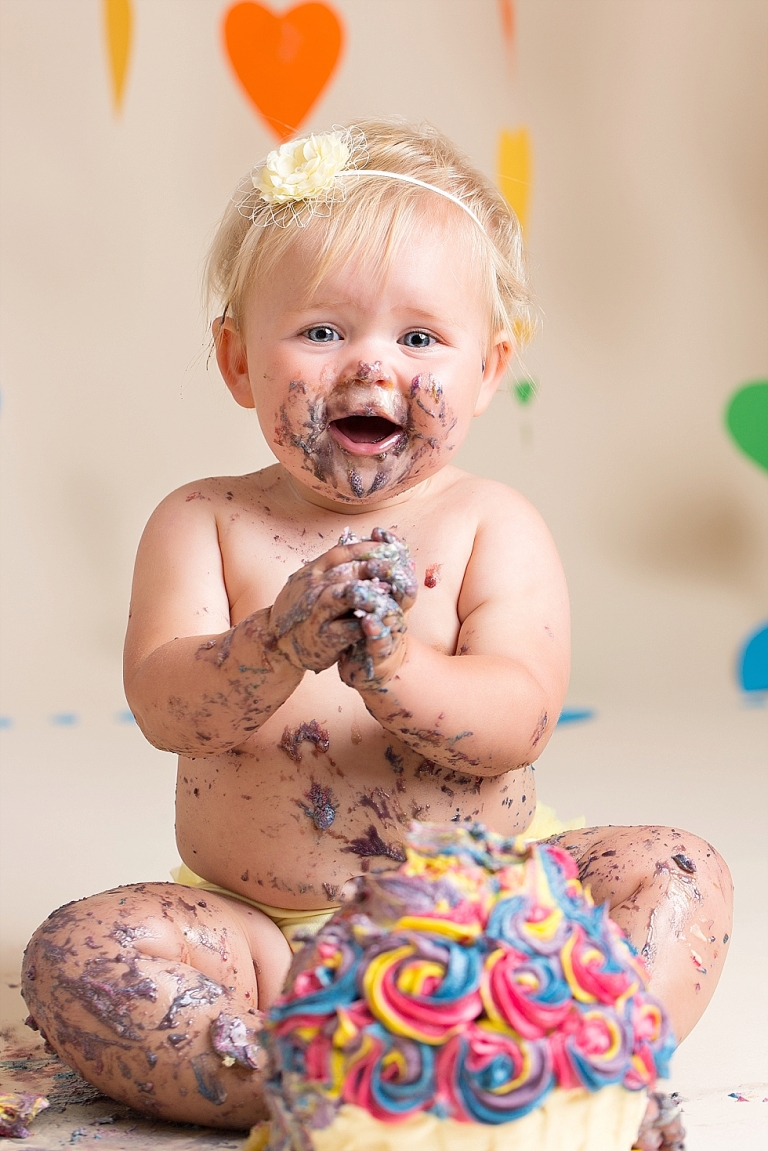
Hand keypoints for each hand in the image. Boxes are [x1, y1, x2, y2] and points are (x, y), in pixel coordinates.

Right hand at [268, 528, 415, 674]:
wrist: (276, 642)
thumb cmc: (300, 609)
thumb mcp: (310, 581)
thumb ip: (332, 566)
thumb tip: (362, 542)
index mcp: (313, 571)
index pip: (344, 552)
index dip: (369, 547)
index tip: (390, 546)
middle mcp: (314, 588)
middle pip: (351, 570)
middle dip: (379, 567)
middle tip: (400, 568)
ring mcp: (318, 612)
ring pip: (350, 594)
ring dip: (375, 591)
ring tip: (392, 591)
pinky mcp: (325, 637)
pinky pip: (351, 627)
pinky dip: (369, 622)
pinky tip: (383, 618)